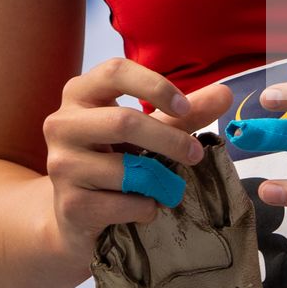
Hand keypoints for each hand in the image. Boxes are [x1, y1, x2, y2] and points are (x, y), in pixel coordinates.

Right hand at [42, 56, 234, 259]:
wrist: (75, 216)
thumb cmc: (114, 160)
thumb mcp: (147, 131)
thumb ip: (182, 114)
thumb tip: (225, 93)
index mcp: (80, 93)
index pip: (115, 71)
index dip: (154, 86)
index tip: (185, 108)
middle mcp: (62, 123)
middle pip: (123, 121)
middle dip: (169, 140)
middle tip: (196, 154)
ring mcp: (61, 164)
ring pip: (124, 168)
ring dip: (160, 180)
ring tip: (169, 186)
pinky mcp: (69, 203)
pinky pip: (122, 203)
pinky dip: (146, 207)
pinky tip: (147, 207)